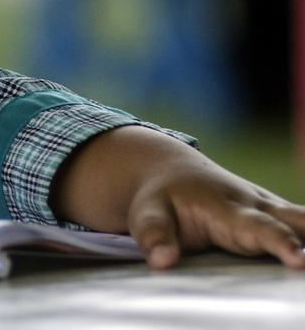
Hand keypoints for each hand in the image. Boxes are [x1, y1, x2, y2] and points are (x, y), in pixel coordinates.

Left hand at [51, 126, 304, 268]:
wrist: (170, 172)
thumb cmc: (159, 199)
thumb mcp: (145, 214)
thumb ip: (153, 237)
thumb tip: (162, 263)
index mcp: (227, 208)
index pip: (259, 228)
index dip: (280, 243)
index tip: (298, 261)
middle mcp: (258, 206)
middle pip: (301, 221)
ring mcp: (273, 210)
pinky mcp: (280, 218)